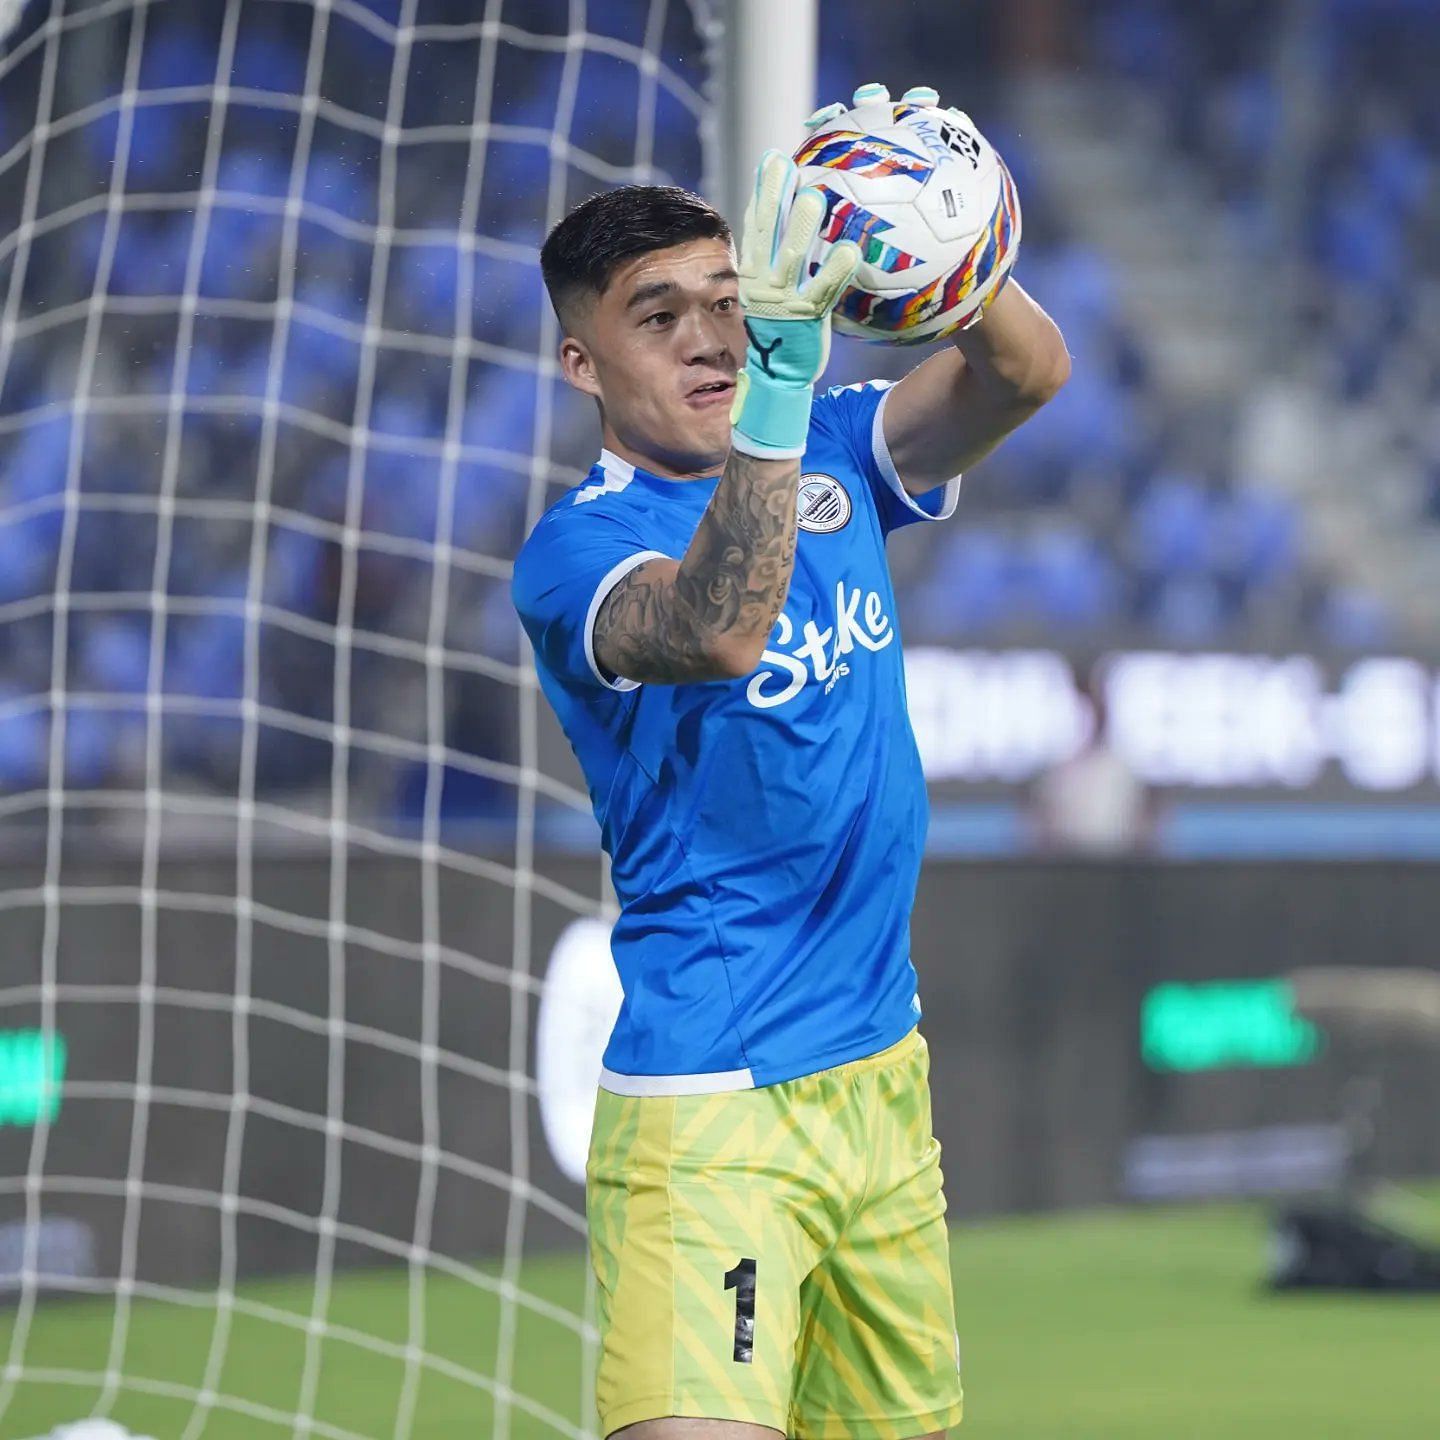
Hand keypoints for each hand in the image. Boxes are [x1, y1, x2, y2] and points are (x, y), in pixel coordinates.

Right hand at [730, 150, 859, 457]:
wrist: (775, 382)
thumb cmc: (780, 335)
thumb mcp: (771, 297)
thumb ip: (778, 265)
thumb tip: (795, 231)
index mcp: (752, 276)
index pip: (755, 228)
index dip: (762, 193)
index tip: (771, 162)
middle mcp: (763, 285)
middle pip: (766, 234)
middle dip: (774, 198)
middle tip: (785, 165)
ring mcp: (782, 302)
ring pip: (791, 257)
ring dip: (801, 226)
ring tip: (814, 196)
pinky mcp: (805, 320)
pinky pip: (822, 291)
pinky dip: (834, 270)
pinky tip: (849, 249)